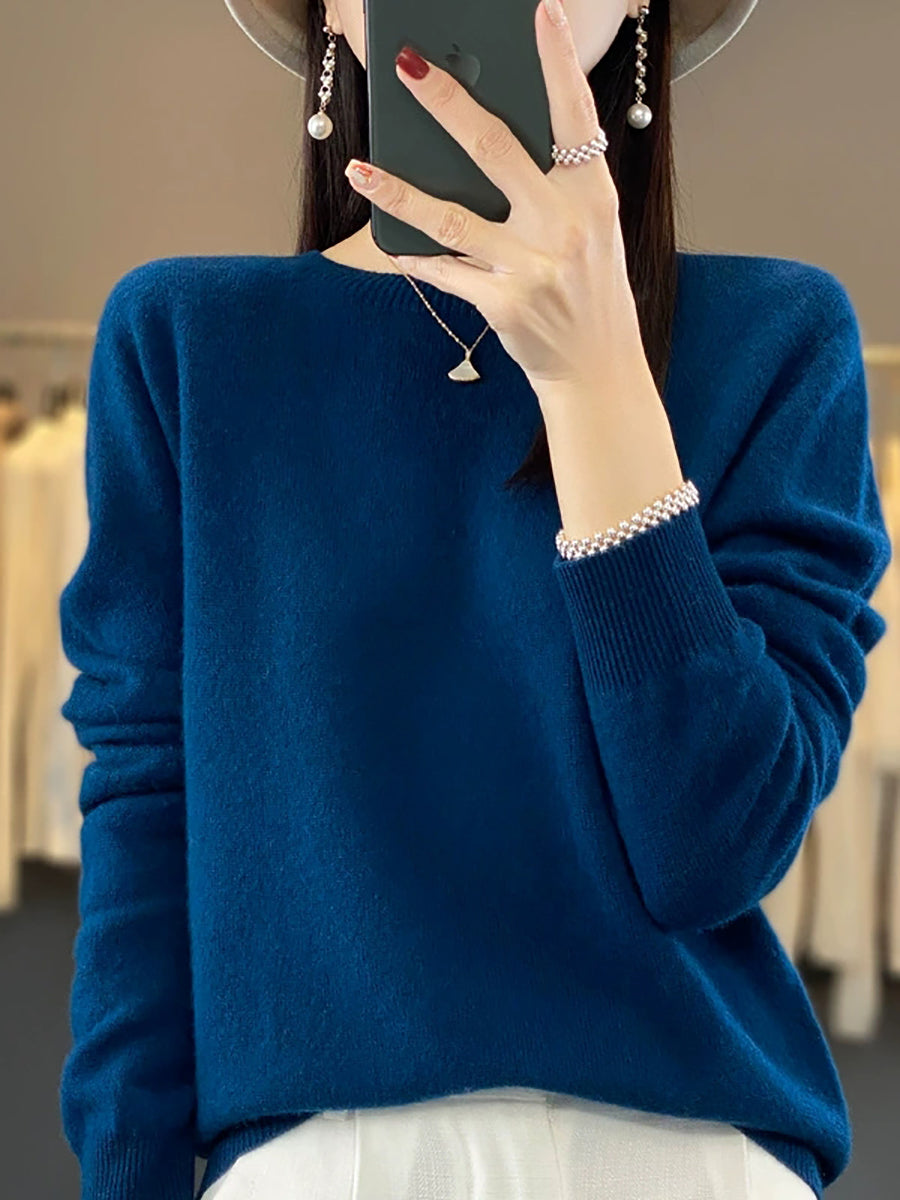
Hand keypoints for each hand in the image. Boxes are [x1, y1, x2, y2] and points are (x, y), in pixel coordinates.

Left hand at [344, 0, 650, 400]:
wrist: (597, 367)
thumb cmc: (589, 289)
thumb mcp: (591, 230)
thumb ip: (553, 187)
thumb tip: (485, 141)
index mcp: (592, 195)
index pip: (575, 115)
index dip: (558, 62)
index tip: (541, 12)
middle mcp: (564, 225)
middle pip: (494, 149)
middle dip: (446, 102)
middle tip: (406, 65)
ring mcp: (532, 266)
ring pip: (451, 217)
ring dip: (399, 190)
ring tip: (361, 168)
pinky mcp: (503, 304)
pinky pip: (446, 271)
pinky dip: (415, 255)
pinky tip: (389, 241)